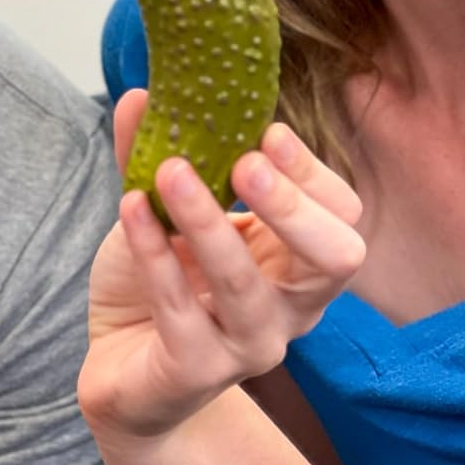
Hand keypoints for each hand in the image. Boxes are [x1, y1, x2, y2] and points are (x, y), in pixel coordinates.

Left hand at [78, 90, 364, 444]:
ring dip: (209, 223)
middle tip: (245, 163)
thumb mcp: (165, 210)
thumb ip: (158, 153)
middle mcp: (289, 307)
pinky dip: (153, 254)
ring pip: (247, 287)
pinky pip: (180, 311)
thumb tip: (143, 93)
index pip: (342, 216)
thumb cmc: (163, 285)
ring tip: (171, 172)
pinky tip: (130, 208)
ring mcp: (247, 346)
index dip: (312, 173)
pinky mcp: (195, 372)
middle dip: (295, 206)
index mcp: (297, 261)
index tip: (268, 130)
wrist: (123, 371)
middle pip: (336, 258)